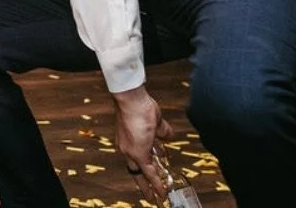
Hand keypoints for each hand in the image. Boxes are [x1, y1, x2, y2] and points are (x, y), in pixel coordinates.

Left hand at [112, 86, 172, 202]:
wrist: (132, 100)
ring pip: (141, 173)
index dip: (142, 167)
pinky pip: (149, 172)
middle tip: (151, 193)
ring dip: (151, 184)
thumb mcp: (155, 121)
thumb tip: (168, 135)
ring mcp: (131, 151)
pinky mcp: (139, 153)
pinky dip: (156, 183)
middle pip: (135, 170)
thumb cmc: (140, 105)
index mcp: (129, 139)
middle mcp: (127, 147)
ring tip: (159, 194)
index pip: (135, 158)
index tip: (149, 174)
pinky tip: (163, 191)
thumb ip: (162, 130)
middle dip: (144, 183)